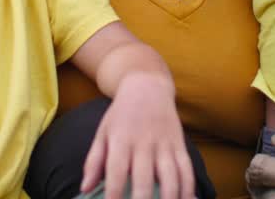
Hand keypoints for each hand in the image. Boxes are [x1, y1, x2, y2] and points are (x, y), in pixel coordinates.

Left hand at [81, 74, 192, 198]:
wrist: (148, 86)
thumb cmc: (121, 115)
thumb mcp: (103, 132)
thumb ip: (94, 161)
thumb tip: (85, 188)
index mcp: (121, 140)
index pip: (117, 172)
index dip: (114, 194)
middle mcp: (144, 142)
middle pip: (144, 178)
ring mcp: (164, 143)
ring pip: (171, 176)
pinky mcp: (180, 144)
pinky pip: (187, 169)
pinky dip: (189, 188)